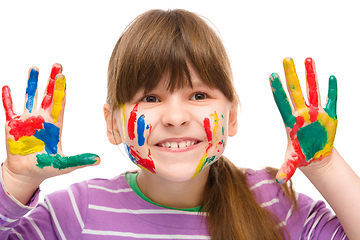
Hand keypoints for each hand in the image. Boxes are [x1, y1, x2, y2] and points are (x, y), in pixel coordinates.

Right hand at [2, 64, 99, 202]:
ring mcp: (27, 121)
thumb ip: (80, 160)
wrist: (26, 173)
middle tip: (57, 65)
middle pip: (48, 95)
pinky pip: (9, 109)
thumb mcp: (64, 164)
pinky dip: (8, 99)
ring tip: (35, 68)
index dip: (61, 90)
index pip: (60, 103)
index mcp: (55, 126)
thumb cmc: (46, 168)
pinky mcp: (12, 126)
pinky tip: (7, 87)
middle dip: (52, 81)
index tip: (64, 76)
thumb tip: (99, 160)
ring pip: (30, 97)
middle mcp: (42, 119)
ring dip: (32, 83)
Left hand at [269, 57, 337, 183]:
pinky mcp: (329, 115)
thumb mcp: (293, 162)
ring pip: (312, 90)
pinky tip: (330, 76)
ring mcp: (316, 112)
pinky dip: (331, 90)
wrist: (315, 155)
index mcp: (291, 121)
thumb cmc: (301, 155)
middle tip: (286, 59)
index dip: (277, 90)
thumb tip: (279, 179)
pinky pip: (331, 100)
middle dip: (291, 75)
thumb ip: (287, 168)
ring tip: (308, 59)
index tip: (271, 76)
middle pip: (295, 91)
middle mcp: (302, 113)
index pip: (282, 102)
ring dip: (310, 75)